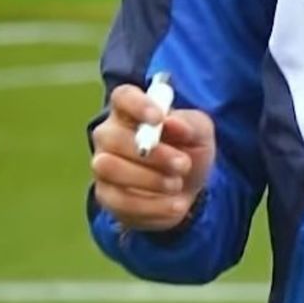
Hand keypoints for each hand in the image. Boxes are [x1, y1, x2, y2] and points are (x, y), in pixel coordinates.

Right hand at [90, 83, 215, 230]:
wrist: (188, 188)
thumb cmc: (188, 149)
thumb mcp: (200, 133)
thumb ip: (190, 124)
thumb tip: (172, 122)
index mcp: (132, 110)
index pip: (123, 97)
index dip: (137, 104)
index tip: (159, 118)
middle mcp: (109, 135)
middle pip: (112, 136)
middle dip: (151, 152)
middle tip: (183, 164)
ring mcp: (103, 166)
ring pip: (109, 168)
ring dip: (148, 178)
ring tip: (177, 184)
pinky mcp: (106, 196)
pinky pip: (119, 201)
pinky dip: (152, 205)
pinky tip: (175, 204)